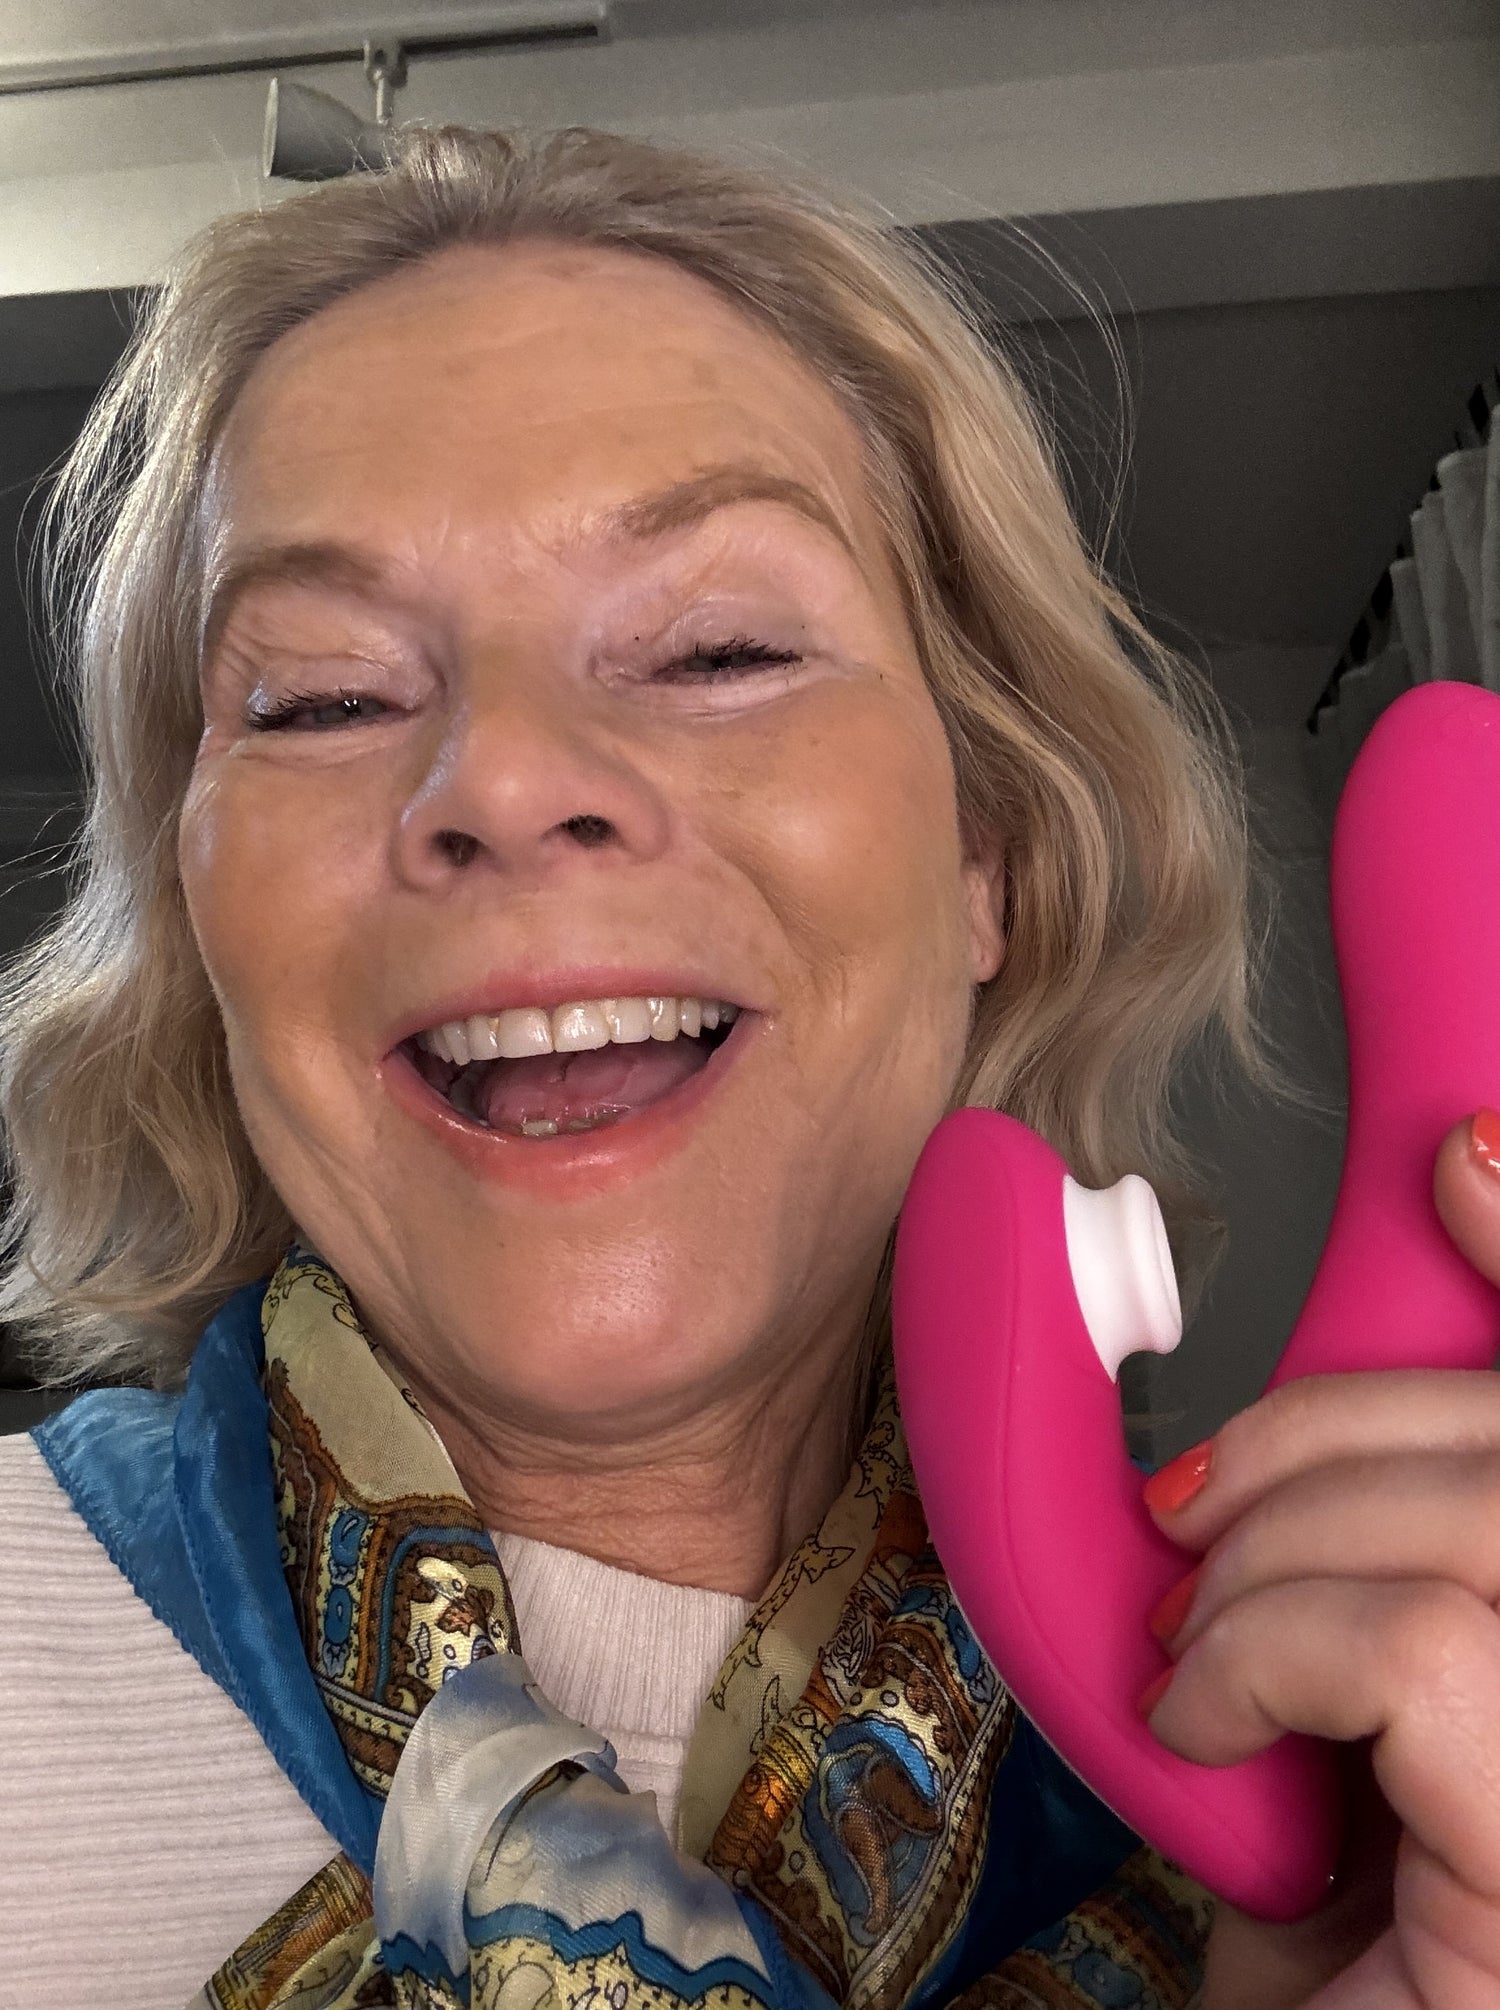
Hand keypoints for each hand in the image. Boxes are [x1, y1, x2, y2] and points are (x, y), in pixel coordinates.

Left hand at [1139, 1113, 1499, 2008]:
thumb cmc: (1316, 1943)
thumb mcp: (1325, 1712)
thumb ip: (1346, 1575)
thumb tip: (1275, 1442)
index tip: (1465, 1159)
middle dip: (1334, 1427)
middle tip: (1193, 1511)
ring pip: (1480, 1528)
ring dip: (1282, 1558)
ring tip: (1197, 1653)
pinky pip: (1418, 1645)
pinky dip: (1270, 1655)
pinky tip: (1202, 1731)